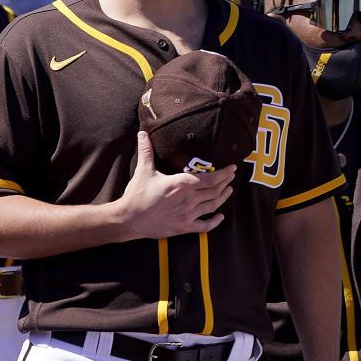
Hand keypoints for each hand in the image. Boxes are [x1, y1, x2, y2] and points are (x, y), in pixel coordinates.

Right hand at [115, 132, 234, 239]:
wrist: (128, 219)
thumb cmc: (137, 194)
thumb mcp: (143, 171)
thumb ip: (146, 151)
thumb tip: (143, 133)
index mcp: (181, 184)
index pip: (211, 178)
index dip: (224, 173)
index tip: (232, 168)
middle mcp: (188, 199)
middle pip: (215, 191)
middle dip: (226, 182)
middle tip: (231, 177)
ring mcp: (187, 215)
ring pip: (213, 206)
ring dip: (223, 198)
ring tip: (229, 191)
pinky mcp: (183, 227)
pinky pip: (205, 226)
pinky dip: (215, 221)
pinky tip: (220, 216)